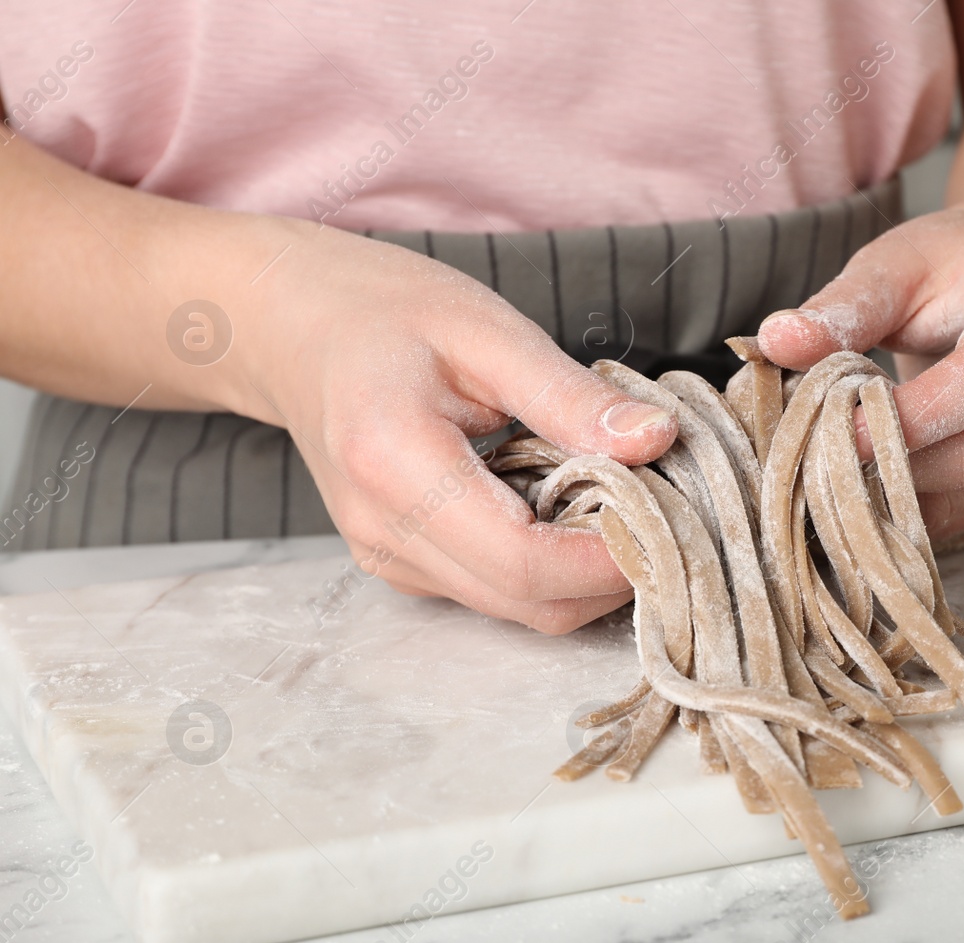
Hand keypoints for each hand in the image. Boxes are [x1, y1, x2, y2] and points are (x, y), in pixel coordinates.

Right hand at [227, 222, 677, 632]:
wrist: (290, 325)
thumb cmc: (384, 311)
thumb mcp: (485, 329)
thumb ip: (569, 394)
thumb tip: (656, 440)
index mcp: (394, 465)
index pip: (523, 562)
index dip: (610, 559)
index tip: (672, 518)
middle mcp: (382, 531)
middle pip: (527, 603)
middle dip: (611, 575)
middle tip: (668, 513)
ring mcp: (386, 557)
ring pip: (518, 610)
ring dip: (585, 577)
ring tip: (627, 506)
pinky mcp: (398, 564)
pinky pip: (495, 591)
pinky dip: (550, 569)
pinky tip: (574, 511)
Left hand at [755, 208, 963, 537]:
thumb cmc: (943, 265)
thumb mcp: (890, 265)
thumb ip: (841, 306)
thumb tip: (778, 341)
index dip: (916, 417)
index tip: (839, 431)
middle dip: (898, 464)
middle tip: (821, 463)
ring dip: (902, 493)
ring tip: (835, 476)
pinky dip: (915, 509)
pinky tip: (866, 490)